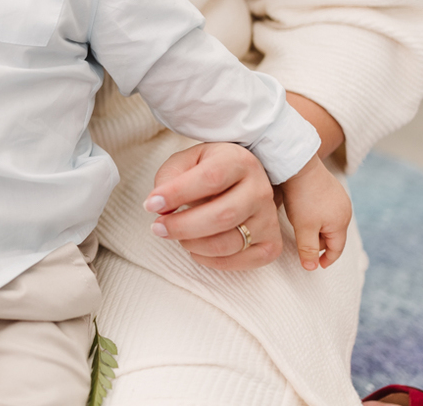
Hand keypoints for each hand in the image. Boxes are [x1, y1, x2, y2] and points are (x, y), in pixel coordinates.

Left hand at [144, 142, 283, 269]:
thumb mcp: (186, 161)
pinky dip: (211, 260)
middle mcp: (260, 189)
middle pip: (222, 215)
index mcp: (239, 162)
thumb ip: (169, 177)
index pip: (210, 179)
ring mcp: (269, 219)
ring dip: (192, 244)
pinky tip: (195, 248)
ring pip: (229, 242)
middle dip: (182, 226)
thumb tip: (160, 207)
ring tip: (176, 235)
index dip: (177, 194)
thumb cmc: (208, 170)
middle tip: (157, 228)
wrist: (241, 179)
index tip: (151, 204)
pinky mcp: (271, 244)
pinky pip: (241, 261)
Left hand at [279, 154, 352, 269]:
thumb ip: (308, 249)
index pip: (337, 249)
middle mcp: (345, 210)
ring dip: (318, 230)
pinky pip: (327, 209)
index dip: (327, 259)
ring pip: (330, 222)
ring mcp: (339, 198)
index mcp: (341, 223)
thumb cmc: (303, 198)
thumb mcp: (304, 228)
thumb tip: (312, 268)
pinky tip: (305, 212)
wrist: (300, 166)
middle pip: (334, 236)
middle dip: (321, 244)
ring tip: (303, 229)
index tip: (316, 265)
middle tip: (305, 246)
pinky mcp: (331, 188)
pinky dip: (318, 217)